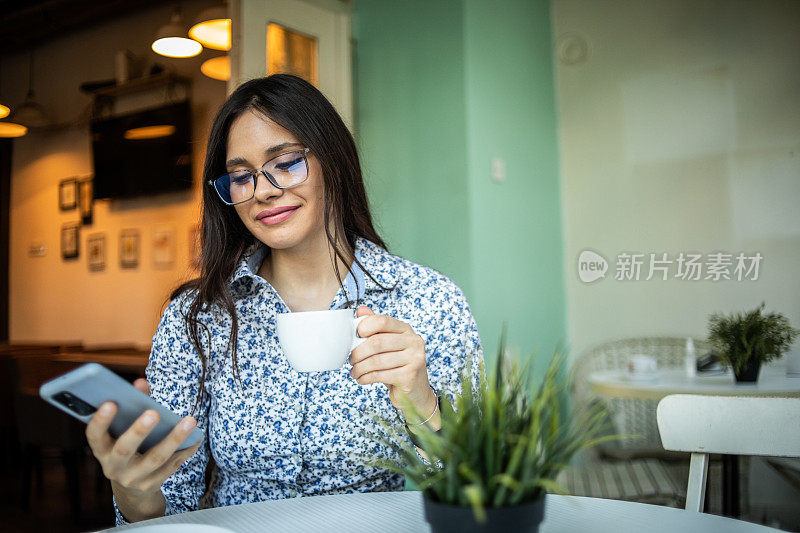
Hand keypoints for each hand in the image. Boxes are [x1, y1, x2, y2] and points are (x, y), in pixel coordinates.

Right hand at [85, 378, 200, 521]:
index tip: (111, 403)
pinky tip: (196, 438)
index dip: (100, 421)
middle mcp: (113, 466)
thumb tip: (141, 383)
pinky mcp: (151, 485)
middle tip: (154, 413)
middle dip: (139, 431)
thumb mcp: (123, 431)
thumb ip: (132, 406)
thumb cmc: (128, 446)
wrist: (131, 487)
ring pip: (155, 458)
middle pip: (125, 449)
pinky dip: (185, 451)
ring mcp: (132, 478)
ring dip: (174, 439)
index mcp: (102, 449)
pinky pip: (171, 466)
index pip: (94, 436)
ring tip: (190, 421)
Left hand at [349, 306, 436, 421]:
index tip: (355, 336)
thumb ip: (376, 327)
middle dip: (358, 352)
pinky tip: (362, 379)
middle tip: (351, 360)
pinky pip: (380, 375)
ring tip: (355, 372)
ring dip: (360, 368)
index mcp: (406, 330)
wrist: (415, 391)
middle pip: (377, 342)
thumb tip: (361, 310)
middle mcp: (414, 342)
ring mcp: (414, 359)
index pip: (383, 321)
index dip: (365, 326)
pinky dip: (366, 378)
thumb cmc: (398, 365)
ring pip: (377, 361)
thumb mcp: (388, 345)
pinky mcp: (409, 376)